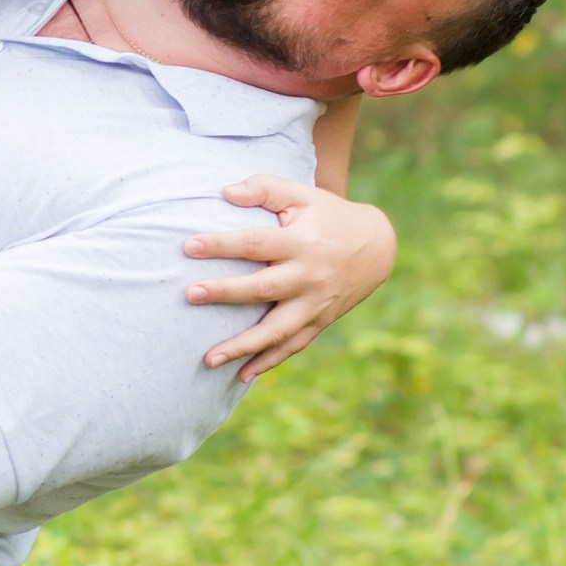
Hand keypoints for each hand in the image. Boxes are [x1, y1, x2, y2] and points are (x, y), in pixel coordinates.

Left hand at [183, 177, 396, 382]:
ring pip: (277, 329)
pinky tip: (241, 375)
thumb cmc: (329, 215)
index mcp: (302, 242)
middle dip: (226, 293)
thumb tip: (226, 192)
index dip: (222, 244)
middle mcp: (309, 276)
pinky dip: (268, 362)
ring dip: (243, 346)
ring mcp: (315, 304)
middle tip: (190, 295)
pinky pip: (293, 346)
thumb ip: (265, 189)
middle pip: (263, 288)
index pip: (256, 243)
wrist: (377, 246)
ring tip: (208, 358)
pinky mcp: (319, 321)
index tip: (188, 246)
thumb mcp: (302, 194)